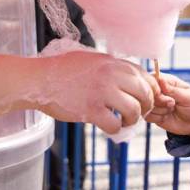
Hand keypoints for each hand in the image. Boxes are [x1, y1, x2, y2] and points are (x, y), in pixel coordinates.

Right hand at [33, 52, 156, 135]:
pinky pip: (115, 124)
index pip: (145, 76)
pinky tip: (109, 127)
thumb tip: (132, 79)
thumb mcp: (91, 60)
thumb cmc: (62, 70)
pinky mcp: (90, 110)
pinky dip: (115, 129)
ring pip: (134, 110)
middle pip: (144, 93)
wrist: (38, 80)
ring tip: (124, 121)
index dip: (151, 91)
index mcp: (112, 62)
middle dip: (146, 107)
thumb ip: (112, 67)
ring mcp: (101, 92)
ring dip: (132, 120)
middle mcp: (110, 74)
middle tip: (137, 114)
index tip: (146, 100)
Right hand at [144, 74, 189, 136]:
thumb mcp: (188, 96)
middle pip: (147, 93)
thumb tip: (160, 79)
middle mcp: (157, 90)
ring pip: (147, 105)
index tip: (167, 96)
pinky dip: (157, 118)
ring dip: (160, 110)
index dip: (156, 88)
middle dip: (160, 101)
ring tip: (171, 110)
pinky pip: (147, 116)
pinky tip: (166, 117)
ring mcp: (154, 102)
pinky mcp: (151, 114)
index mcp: (166, 81)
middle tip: (172, 104)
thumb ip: (173, 90)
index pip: (152, 78)